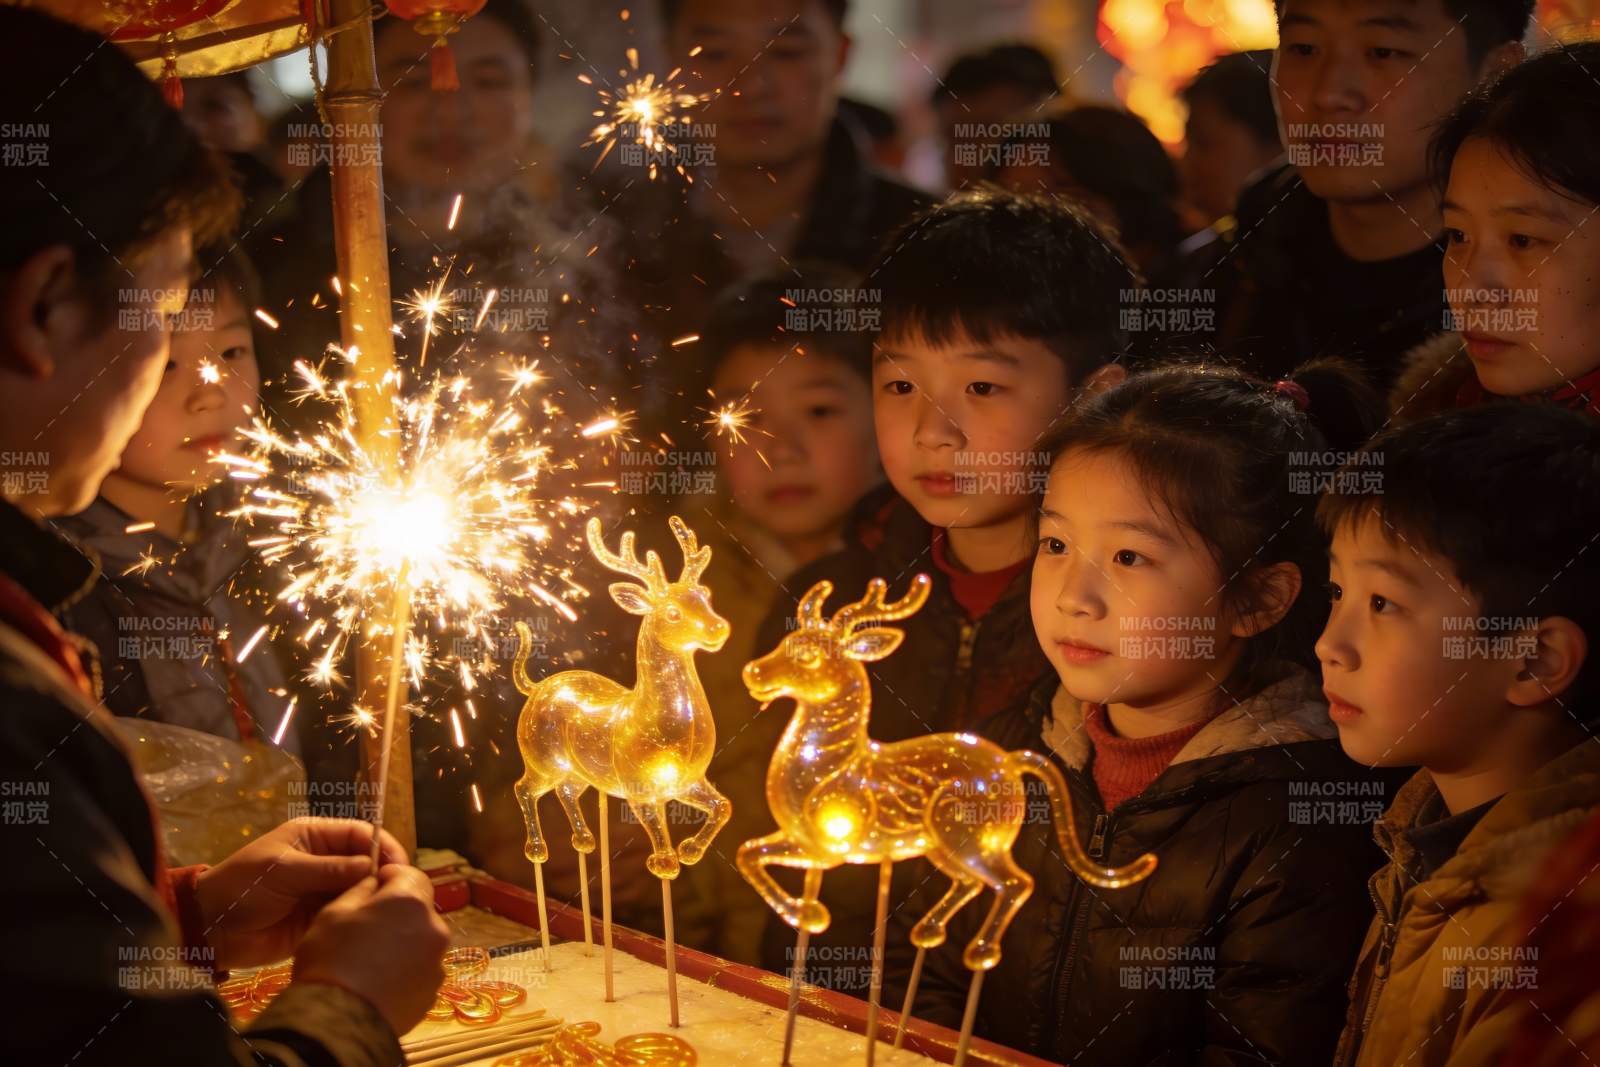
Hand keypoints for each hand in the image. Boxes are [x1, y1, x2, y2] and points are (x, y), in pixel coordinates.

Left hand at [192, 817, 407, 969]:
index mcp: (315, 838)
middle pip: (366, 863)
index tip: (397, 866)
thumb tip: (372, 866)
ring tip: (387, 913)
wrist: (211, 929)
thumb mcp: (284, 870)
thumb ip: (328, 869)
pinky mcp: (321, 920)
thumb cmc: (243, 887)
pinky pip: (348, 916)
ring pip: (360, 891)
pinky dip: (359, 920)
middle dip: (382, 875)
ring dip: (372, 899)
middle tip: (398, 894)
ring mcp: (323, 892)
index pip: (360, 835)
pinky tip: (370, 928)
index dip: (382, 847)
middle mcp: (325, 862)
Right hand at [292, 864, 450, 1035]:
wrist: (337, 1023)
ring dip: (405, 942)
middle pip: (419, 909)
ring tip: (373, 961)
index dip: (391, 879)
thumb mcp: (333, 912)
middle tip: (368, 930)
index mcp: (410, 901)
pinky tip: (382, 982)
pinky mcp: (434, 991)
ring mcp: (437, 962)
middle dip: (398, 912)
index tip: (373, 890)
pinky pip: (421, 969)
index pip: (411, 874)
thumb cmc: (331, 959)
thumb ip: (361, 890)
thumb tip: (376, 883)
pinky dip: (407, 969)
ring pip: (422, 940)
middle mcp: (434, 927)